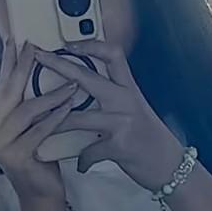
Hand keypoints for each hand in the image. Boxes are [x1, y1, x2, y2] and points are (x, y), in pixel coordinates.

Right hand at [0, 34, 78, 202]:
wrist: (40, 194)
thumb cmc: (39, 156)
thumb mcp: (29, 127)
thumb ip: (25, 105)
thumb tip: (33, 69)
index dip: (8, 62)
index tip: (16, 39)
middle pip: (8, 91)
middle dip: (23, 67)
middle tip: (37, 47)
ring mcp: (0, 144)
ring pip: (26, 110)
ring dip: (50, 94)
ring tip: (71, 82)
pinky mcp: (17, 156)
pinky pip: (39, 130)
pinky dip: (56, 117)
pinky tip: (70, 107)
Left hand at [34, 42, 184, 190]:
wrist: (172, 167)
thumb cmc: (152, 141)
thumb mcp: (137, 112)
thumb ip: (117, 100)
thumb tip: (91, 92)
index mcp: (130, 90)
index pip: (113, 55)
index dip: (91, 45)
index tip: (68, 43)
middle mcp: (125, 101)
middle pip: (87, 77)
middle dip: (59, 65)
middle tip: (39, 58)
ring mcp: (122, 123)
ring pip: (78, 117)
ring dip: (55, 123)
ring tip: (39, 126)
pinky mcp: (119, 147)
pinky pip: (90, 151)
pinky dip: (82, 160)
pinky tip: (80, 165)